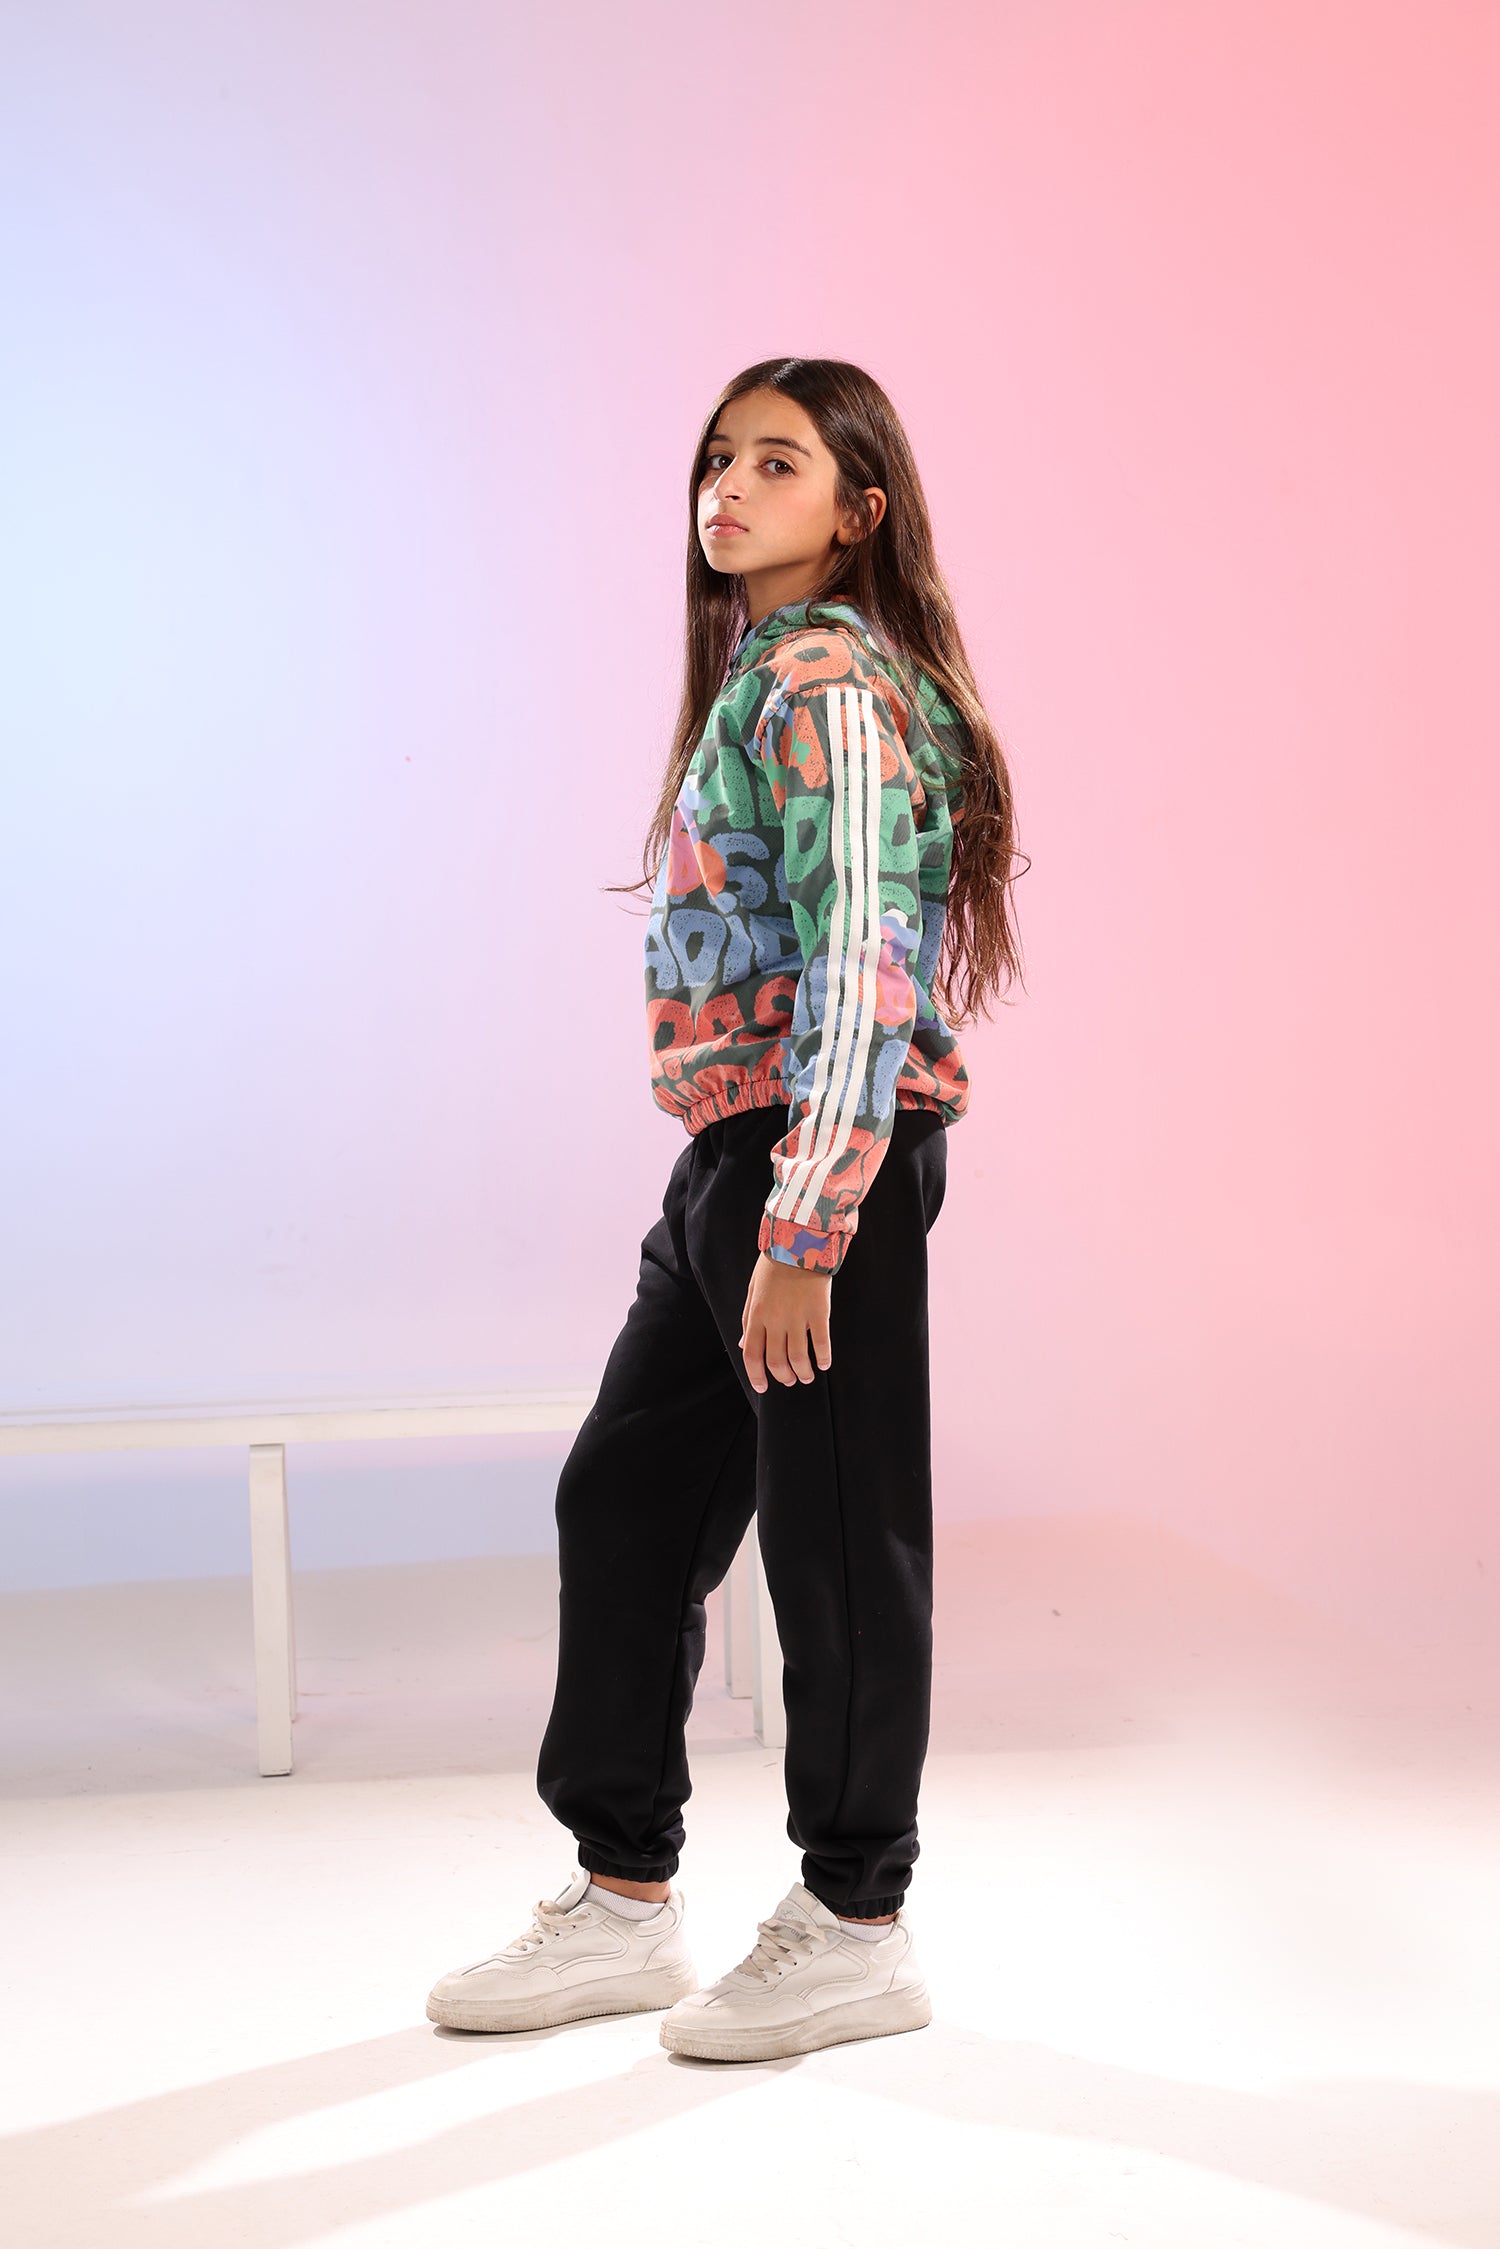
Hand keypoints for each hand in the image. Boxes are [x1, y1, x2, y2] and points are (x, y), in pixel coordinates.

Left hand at [739, 1251, 832, 1391]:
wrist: (798, 1242)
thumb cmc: (774, 1265)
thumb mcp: (753, 1291)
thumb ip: (748, 1319)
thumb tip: (744, 1344)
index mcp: (757, 1315)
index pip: (752, 1354)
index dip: (756, 1375)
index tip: (763, 1388)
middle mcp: (775, 1320)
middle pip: (776, 1361)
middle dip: (783, 1376)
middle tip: (790, 1381)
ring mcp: (798, 1317)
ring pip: (798, 1357)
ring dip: (803, 1372)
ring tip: (807, 1376)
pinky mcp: (819, 1312)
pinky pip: (821, 1343)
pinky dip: (822, 1358)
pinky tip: (823, 1364)